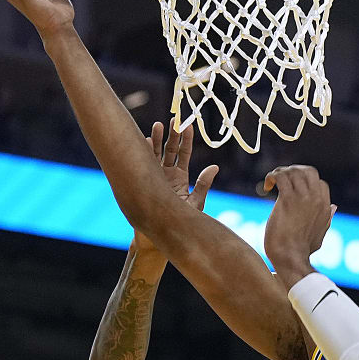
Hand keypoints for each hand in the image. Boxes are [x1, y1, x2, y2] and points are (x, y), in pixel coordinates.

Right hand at [134, 123, 218, 254]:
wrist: (159, 239)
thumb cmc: (179, 224)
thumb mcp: (195, 204)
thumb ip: (203, 185)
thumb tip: (214, 167)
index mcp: (180, 179)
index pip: (183, 155)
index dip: (186, 140)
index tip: (189, 125)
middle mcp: (166, 175)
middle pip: (169, 150)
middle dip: (172, 135)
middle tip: (175, 120)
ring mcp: (154, 178)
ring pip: (156, 155)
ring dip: (158, 140)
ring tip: (159, 125)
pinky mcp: (144, 183)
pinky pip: (144, 165)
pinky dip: (145, 153)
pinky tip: (147, 141)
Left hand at [260, 166, 335, 286]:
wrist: (291, 258)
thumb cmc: (303, 250)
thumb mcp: (321, 232)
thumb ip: (327, 218)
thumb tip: (334, 207)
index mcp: (325, 206)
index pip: (319, 182)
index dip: (305, 182)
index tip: (292, 188)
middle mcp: (316, 199)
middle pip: (308, 171)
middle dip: (294, 170)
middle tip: (281, 179)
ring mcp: (302, 198)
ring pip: (293, 171)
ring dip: (280, 172)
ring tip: (271, 181)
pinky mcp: (287, 200)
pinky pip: (280, 177)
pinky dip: (272, 177)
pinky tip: (266, 187)